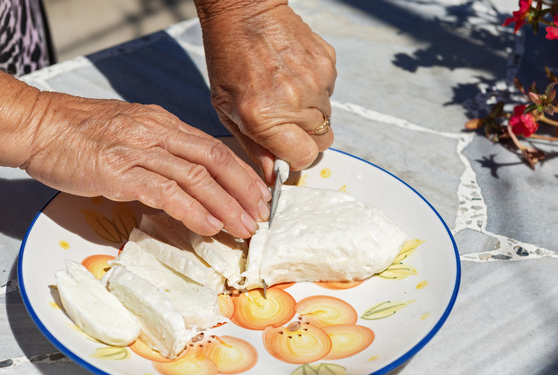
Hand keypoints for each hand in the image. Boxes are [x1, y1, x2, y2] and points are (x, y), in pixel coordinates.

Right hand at [22, 92, 270, 238]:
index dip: (241, 173)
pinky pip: (164, 192)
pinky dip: (191, 210)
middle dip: (243, 190)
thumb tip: (188, 179)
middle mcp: (156, 132)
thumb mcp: (129, 131)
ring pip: (195, 177)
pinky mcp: (118, 170)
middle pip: (214, 160)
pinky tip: (208, 226)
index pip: (213, 148)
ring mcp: (138, 150)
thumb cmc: (79, 133)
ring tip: (243, 228)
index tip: (259, 196)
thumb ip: (159, 151)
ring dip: (224, 205)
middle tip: (261, 216)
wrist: (37, 125)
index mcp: (162, 123)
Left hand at [196, 0, 336, 181]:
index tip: (285, 151)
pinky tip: (293, 76)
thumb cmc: (229, 58)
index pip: (303, 158)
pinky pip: (330, 93)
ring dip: (310, 115)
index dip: (294, 159)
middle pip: (321, 143)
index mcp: (265, 118)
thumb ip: (254, 147)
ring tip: (286, 95)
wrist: (245, 12)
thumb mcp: (227, 110)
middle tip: (286, 124)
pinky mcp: (327, 64)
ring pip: (327, 118)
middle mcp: (295, 102)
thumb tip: (275, 175)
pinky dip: (315, 91)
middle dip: (305, 139)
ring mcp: (316, 82)